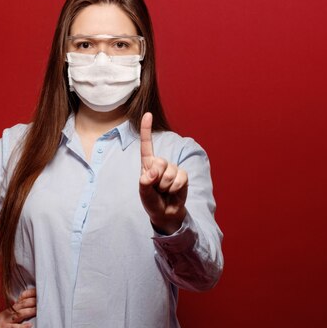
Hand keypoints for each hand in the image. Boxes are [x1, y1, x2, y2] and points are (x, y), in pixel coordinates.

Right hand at [0, 288, 36, 327]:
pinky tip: (29, 326)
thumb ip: (21, 307)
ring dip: (29, 312)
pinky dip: (22, 327)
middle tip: (42, 300)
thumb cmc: (3, 322)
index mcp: (13, 307)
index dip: (31, 294)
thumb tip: (34, 303)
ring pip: (19, 314)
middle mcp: (10, 312)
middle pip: (22, 304)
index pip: (22, 298)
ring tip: (37, 310)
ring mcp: (7, 320)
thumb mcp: (11, 312)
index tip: (39, 290)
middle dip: (33, 301)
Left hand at [139, 112, 187, 234]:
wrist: (166, 212)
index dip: (146, 130)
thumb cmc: (151, 201)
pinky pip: (180, 178)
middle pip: (159, 162)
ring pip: (170, 172)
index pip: (146, 145)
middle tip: (156, 188)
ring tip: (163, 191)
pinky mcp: (183, 176)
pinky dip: (176, 188)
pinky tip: (173, 192)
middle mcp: (160, 164)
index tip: (147, 114)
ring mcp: (172, 169)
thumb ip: (145, 183)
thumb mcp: (144, 193)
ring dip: (166, 186)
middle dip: (157, 178)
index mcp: (147, 164)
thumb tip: (152, 173)